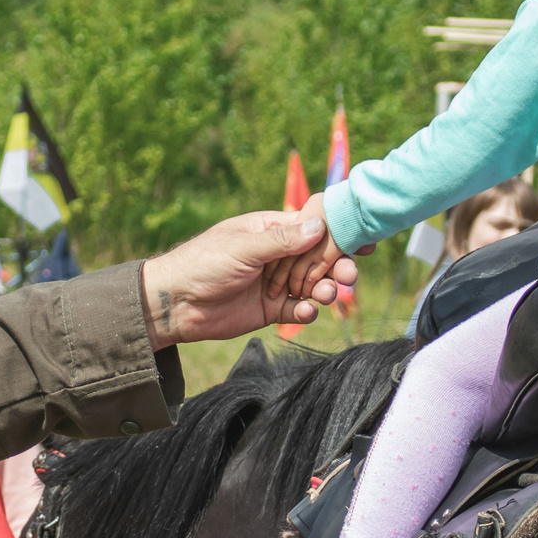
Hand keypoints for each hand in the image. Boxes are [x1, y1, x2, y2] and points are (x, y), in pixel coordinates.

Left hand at [140, 212, 358, 346]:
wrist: (174, 303)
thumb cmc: (202, 263)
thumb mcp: (243, 248)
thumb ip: (282, 241)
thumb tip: (318, 225)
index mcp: (269, 230)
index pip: (311, 227)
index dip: (337, 233)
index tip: (363, 241)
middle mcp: (276, 255)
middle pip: (318, 258)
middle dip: (337, 266)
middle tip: (350, 275)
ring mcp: (274, 283)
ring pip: (312, 285)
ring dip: (325, 290)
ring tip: (326, 296)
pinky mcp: (269, 310)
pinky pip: (297, 310)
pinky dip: (306, 312)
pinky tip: (305, 313)